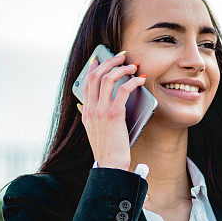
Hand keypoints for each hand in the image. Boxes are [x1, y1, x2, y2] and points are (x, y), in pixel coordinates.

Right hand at [76, 51, 146, 170]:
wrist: (110, 164)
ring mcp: (101, 110)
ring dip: (122, 68)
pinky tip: (140, 80)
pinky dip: (133, 81)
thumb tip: (81, 105)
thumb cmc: (106, 149)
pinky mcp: (114, 114)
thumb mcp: (91, 130)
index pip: (86, 82)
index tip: (101, 57)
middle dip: (109, 61)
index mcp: (85, 111)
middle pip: (96, 75)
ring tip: (133, 66)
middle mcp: (90, 108)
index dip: (94, 67)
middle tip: (121, 56)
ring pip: (108, 78)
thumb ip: (87, 115)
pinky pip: (124, 90)